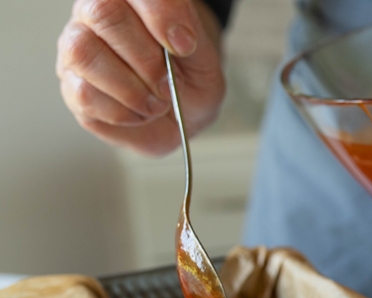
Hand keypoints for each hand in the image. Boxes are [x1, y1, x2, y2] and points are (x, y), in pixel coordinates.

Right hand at [57, 0, 224, 155]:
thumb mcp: (203, 55)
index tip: (183, 46)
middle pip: (102, 13)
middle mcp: (95, 15)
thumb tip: (177, 38)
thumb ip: (191, 35)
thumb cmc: (188, 77)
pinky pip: (84, 93)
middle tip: (168, 83)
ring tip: (156, 103)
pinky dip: (123, 112)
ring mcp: (76, 49)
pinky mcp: (71, 86)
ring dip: (131, 88)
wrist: (183, 114)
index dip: (160, 14)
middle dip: (145, 58)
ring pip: (83, 52)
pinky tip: (139, 113)